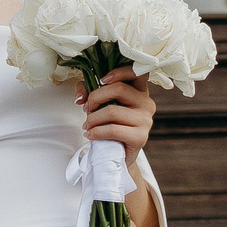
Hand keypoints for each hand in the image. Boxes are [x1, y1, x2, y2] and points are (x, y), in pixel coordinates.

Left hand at [80, 64, 155, 182]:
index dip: (119, 72)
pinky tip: (90, 135)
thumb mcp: (100, 104)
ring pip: (113, 111)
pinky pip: (113, 129)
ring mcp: (145, 120)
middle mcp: (146, 103)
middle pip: (119, 89)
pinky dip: (97, 132)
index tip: (101, 80)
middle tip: (87, 109)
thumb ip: (88, 91)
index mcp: (139, 91)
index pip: (137, 72)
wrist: (118, 154)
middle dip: (95, 97)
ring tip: (87, 125)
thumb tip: (80, 97)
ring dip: (93, 118)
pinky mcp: (140, 137)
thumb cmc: (110, 125)